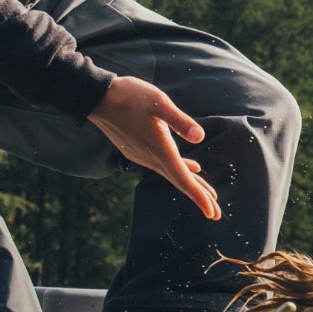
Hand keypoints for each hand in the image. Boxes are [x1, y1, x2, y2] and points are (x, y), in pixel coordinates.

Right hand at [89, 75, 220, 220]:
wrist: (97, 98)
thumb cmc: (129, 97)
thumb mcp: (159, 103)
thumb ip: (179, 121)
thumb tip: (199, 137)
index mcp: (160, 149)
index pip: (182, 179)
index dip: (199, 196)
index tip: (212, 213)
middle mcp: (151, 157)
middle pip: (180, 182)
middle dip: (200, 197)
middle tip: (216, 214)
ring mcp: (144, 155)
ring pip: (173, 174)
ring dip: (191, 185)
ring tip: (210, 196)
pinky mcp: (139, 149)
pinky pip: (164, 166)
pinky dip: (180, 170)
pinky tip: (193, 168)